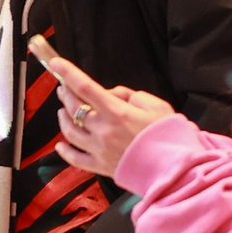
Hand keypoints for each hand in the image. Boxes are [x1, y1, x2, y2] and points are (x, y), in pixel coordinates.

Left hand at [30, 38, 173, 178]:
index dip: (68, 73)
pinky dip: (64, 151)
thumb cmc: (168, 134)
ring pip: (70, 131)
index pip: (85, 87)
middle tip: (63, 87)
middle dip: (66, 94)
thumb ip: (129, 95)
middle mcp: (103, 130)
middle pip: (74, 108)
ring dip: (63, 118)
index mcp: (117, 112)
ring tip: (62, 110)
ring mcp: (99, 150)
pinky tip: (60, 144)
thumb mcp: (155, 105)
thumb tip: (111, 96)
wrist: (175, 168)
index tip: (56, 63)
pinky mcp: (100, 167)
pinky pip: (75, 159)